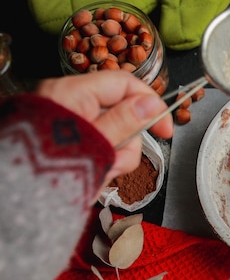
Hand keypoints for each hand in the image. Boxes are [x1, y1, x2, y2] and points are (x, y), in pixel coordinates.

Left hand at [35, 71, 173, 184]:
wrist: (16, 196)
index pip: (124, 83)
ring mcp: (71, 122)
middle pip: (122, 110)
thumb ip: (125, 121)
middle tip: (118, 160)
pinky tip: (94, 172)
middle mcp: (71, 102)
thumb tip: (151, 103)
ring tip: (101, 171)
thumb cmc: (47, 168)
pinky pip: (100, 144)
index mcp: (73, 92)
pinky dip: (104, 160)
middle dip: (128, 139)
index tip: (164, 128)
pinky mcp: (71, 140)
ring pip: (114, 131)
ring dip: (117, 155)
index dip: (150, 103)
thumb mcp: (96, 142)